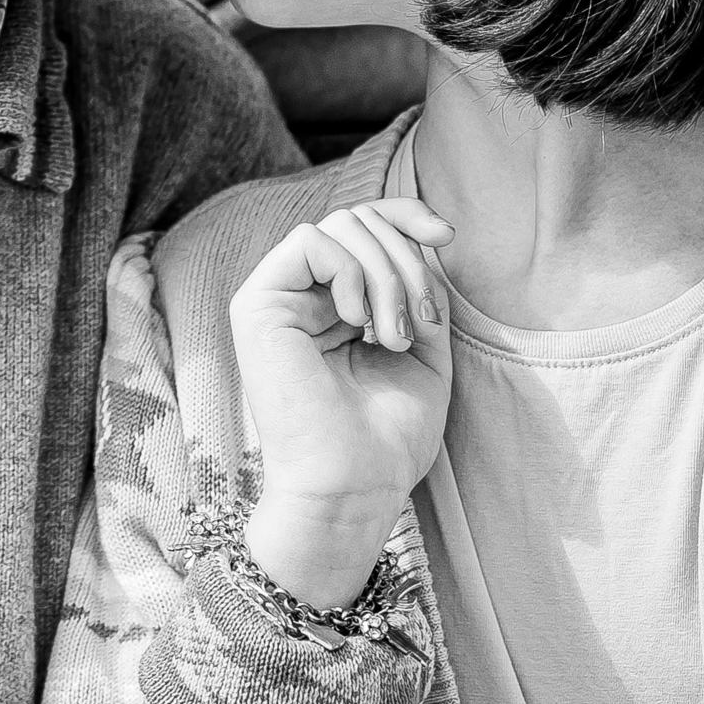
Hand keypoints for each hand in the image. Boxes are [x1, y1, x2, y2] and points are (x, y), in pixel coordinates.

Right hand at [228, 198, 453, 605]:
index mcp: (336, 304)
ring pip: (340, 224)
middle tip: (416, 327)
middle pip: (359, 218)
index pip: (367, 226)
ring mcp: (277, 298)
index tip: (446, 236)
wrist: (353, 487)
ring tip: (391, 338)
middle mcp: (302, 295)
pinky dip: (350, 271)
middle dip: (405, 260)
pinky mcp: (256, 305)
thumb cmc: (387, 437)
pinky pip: (310, 241)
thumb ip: (419, 288)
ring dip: (386, 275)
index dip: (407, 215)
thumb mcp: (423, 347)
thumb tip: (425, 236)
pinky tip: (357, 321)